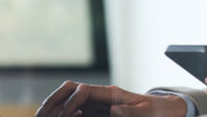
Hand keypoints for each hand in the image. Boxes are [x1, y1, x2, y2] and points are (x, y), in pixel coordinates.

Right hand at [35, 80, 187, 116]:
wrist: (161, 111)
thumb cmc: (153, 110)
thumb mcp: (145, 112)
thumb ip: (130, 111)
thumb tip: (114, 111)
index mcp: (112, 93)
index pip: (86, 91)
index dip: (75, 100)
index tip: (72, 112)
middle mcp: (102, 96)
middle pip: (74, 92)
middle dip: (59, 100)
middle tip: (45, 112)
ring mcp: (98, 104)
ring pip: (72, 102)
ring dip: (60, 107)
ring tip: (48, 115)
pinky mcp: (97, 113)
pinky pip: (79, 112)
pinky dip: (70, 115)